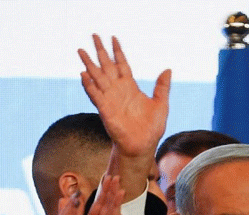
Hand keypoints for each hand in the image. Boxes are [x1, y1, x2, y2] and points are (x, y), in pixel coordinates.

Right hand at [78, 34, 169, 158]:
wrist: (143, 145)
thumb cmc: (152, 128)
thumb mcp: (161, 104)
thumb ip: (162, 87)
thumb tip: (167, 69)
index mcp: (130, 87)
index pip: (122, 64)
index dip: (117, 51)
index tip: (113, 38)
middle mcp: (118, 90)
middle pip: (106, 66)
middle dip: (100, 51)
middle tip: (94, 35)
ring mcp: (110, 99)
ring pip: (97, 77)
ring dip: (89, 65)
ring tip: (81, 51)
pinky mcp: (105, 110)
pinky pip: (96, 96)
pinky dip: (89, 86)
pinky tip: (84, 75)